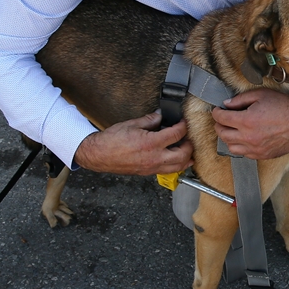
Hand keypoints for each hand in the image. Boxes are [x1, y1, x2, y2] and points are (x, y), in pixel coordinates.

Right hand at [72, 112, 192, 174]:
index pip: (176, 134)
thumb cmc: (111, 140)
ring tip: (187, 150)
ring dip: (186, 158)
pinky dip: (176, 166)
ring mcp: (152, 167)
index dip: (183, 126)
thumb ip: (150, 120)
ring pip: (178, 167)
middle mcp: (154, 157)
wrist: (99, 155)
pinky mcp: (148, 173)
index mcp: (151, 143)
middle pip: (183, 154)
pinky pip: (168, 171)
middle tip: (188, 137)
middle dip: (189, 145)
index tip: (183, 122)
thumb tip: (160, 116)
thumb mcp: (132, 124)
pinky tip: (176, 159)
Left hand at [212, 89, 288, 159]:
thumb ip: (240, 99)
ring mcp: (256, 149)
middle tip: (223, 119)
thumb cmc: (285, 106)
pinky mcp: (263, 155)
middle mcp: (249, 137)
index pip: (221, 119)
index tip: (218, 110)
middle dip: (219, 125)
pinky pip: (244, 154)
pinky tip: (244, 138)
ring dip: (228, 138)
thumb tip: (227, 104)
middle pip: (222, 134)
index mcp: (246, 121)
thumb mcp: (261, 95)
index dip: (216, 112)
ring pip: (231, 147)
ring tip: (232, 130)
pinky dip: (240, 146)